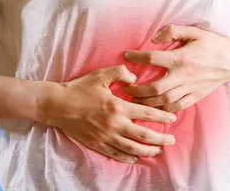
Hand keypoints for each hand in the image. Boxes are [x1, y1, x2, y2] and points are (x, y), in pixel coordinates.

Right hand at [43, 65, 177, 163]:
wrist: (57, 105)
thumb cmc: (79, 88)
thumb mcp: (101, 75)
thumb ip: (121, 72)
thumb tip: (136, 78)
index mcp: (118, 106)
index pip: (146, 112)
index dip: (162, 116)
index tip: (172, 118)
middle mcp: (114, 124)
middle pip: (143, 135)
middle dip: (160, 138)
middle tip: (171, 140)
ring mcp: (105, 136)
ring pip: (132, 148)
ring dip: (148, 151)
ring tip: (158, 151)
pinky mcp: (96, 144)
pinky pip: (116, 154)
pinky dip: (128, 157)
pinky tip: (136, 158)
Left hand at [122, 24, 229, 112]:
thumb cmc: (213, 44)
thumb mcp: (195, 31)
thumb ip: (173, 31)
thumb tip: (154, 38)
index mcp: (182, 58)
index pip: (153, 58)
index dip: (136, 57)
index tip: (126, 55)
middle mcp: (184, 76)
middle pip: (154, 87)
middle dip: (136, 88)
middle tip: (126, 85)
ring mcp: (190, 89)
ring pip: (163, 101)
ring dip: (146, 101)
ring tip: (134, 98)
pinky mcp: (195, 97)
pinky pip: (176, 107)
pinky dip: (162, 109)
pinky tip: (153, 106)